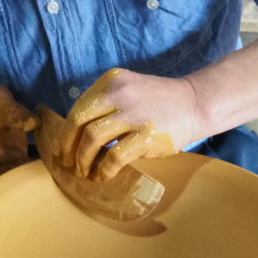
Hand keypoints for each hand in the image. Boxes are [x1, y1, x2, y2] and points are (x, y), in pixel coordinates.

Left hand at [59, 68, 204, 180]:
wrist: (195, 104)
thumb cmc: (158, 102)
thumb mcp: (128, 92)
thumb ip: (105, 106)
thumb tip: (76, 135)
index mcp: (111, 82)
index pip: (78, 107)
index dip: (66, 131)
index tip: (63, 148)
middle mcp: (119, 94)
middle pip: (78, 122)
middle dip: (67, 146)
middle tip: (66, 163)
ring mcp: (133, 114)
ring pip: (92, 139)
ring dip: (83, 160)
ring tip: (83, 172)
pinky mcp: (146, 135)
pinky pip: (114, 156)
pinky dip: (104, 169)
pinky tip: (103, 176)